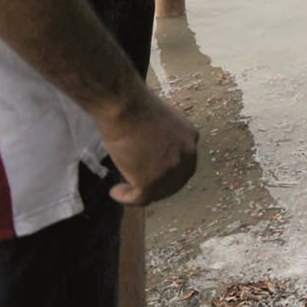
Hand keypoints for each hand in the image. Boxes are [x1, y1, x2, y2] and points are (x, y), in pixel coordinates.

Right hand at [98, 90, 198, 205]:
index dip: (169, 174)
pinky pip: (139, 198)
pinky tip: (115, 192)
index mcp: (190, 138)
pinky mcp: (151, 181)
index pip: (184, 165)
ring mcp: (171, 170)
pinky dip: (125, 198)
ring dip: (139, 193)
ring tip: (123, 190)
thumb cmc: (136, 107)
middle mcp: (187, 155)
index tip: (153, 176)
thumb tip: (152, 150)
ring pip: (158, 192)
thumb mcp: (162, 121)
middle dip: (158, 188)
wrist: (125, 108)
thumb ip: (164, 138)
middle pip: (175, 182)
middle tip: (138, 188)